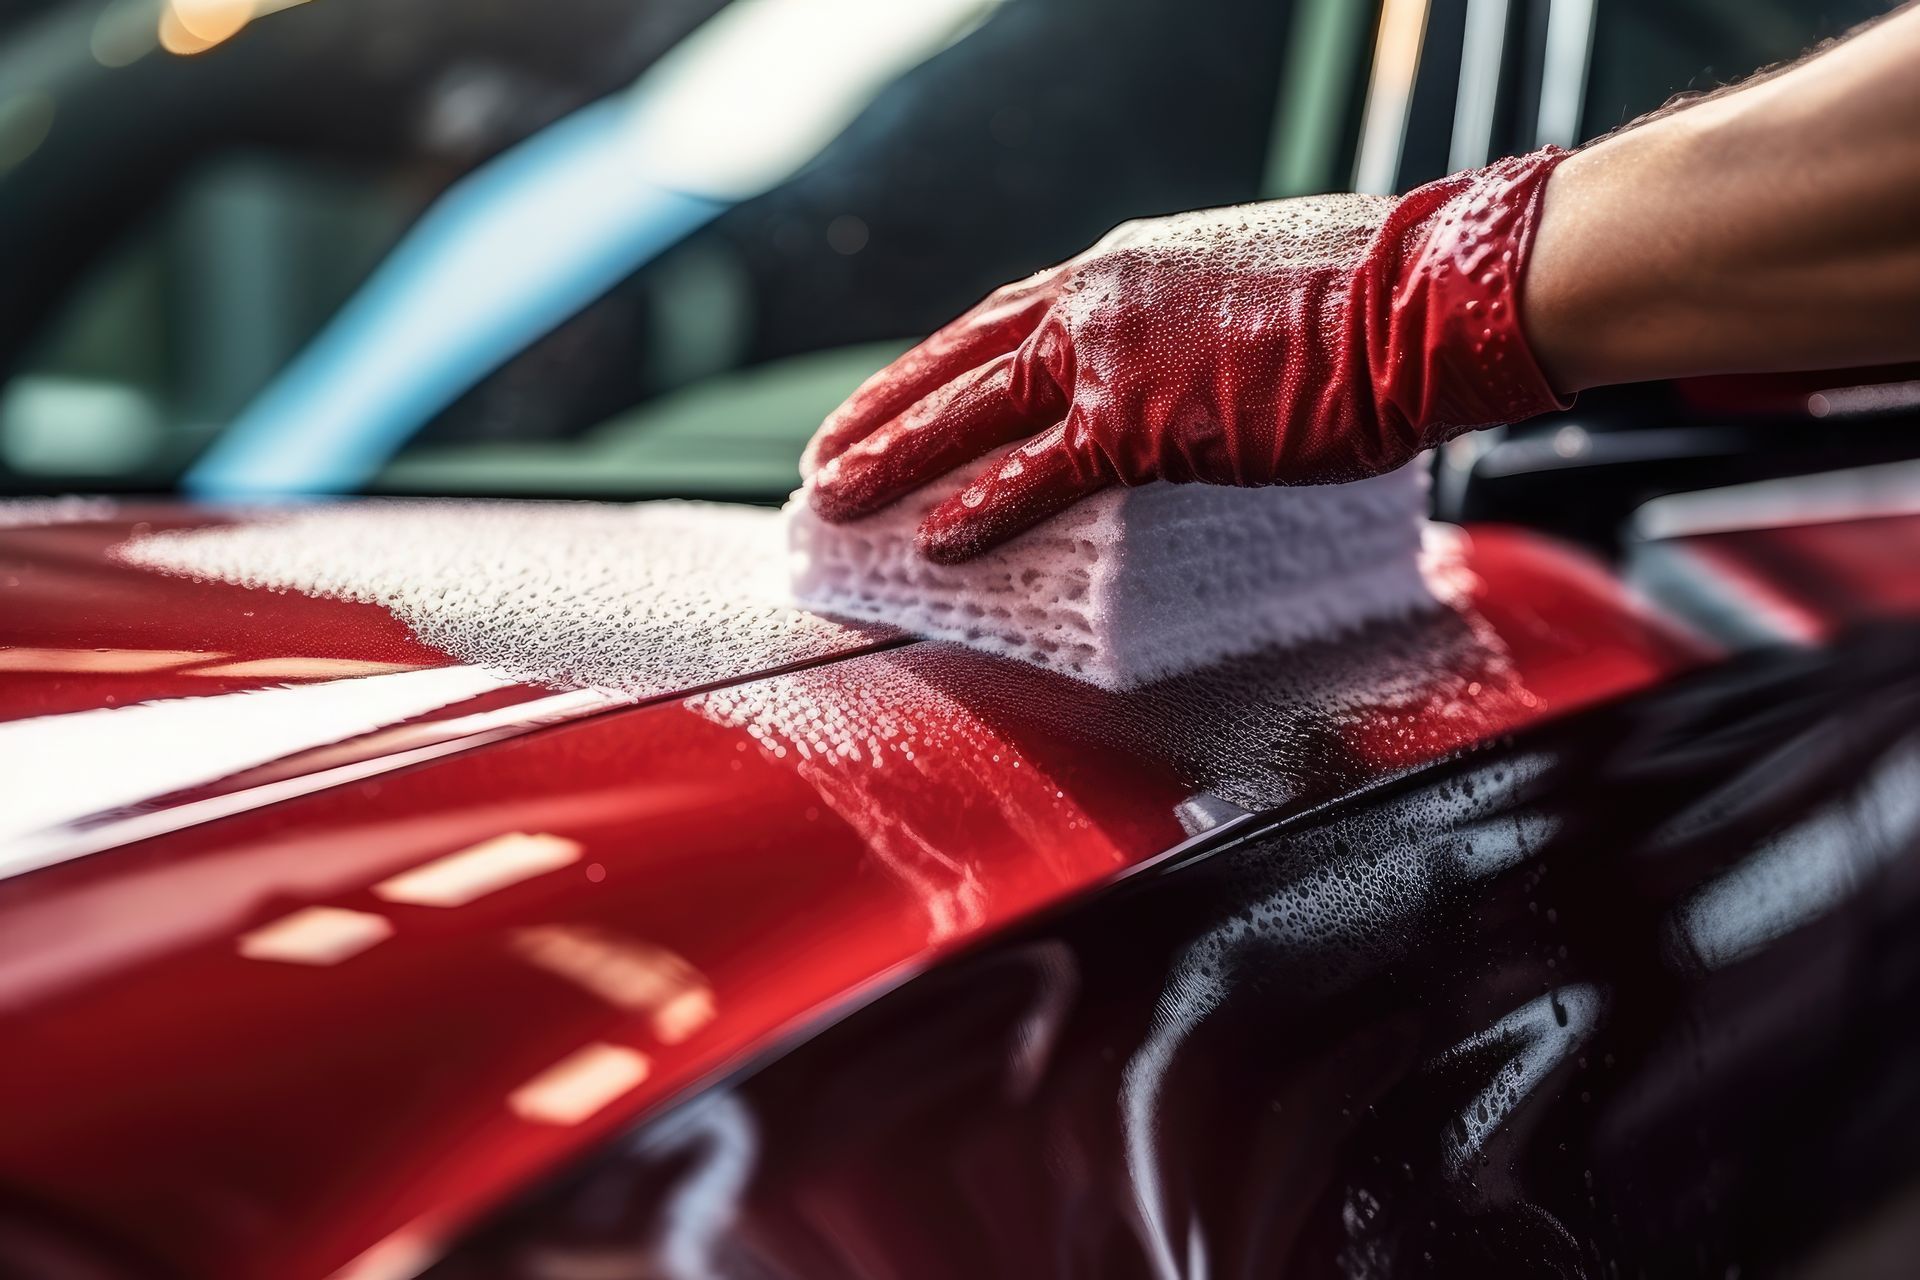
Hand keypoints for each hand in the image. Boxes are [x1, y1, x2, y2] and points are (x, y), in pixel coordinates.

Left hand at [804, 148, 1570, 562]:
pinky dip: (985, 509)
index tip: (896, 397)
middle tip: (827, 456)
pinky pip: (1043, 473)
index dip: (939, 366)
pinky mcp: (1146, 418)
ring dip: (899, 458)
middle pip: (962, 359)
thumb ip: (1184, 332)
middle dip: (886, 411)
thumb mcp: (1248, 290)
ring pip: (975, 411)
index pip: (1003, 320)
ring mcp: (1115, 354)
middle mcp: (1099, 296)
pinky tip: (938, 543)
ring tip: (837, 501)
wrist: (1424, 292)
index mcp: (1123, 266)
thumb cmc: (1367, 296)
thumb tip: (1178, 374)